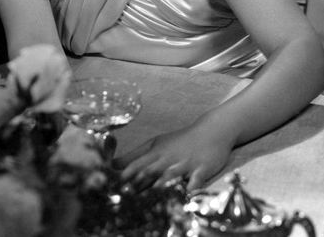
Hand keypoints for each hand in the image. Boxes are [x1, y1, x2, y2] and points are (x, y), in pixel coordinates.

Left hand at [116, 119, 236, 191]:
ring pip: (171, 174)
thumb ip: (136, 157)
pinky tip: (189, 192)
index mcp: (155, 153)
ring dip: (162, 183)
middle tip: (128, 193)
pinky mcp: (202, 168)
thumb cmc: (179, 142)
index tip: (114, 185)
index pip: (137, 164)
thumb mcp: (156, 145)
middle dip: (139, 180)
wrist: (211, 131)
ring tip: (154, 193)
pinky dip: (192, 185)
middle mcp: (168, 158)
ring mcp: (185, 163)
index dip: (125, 174)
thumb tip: (112, 166)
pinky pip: (197, 178)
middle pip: (151, 169)